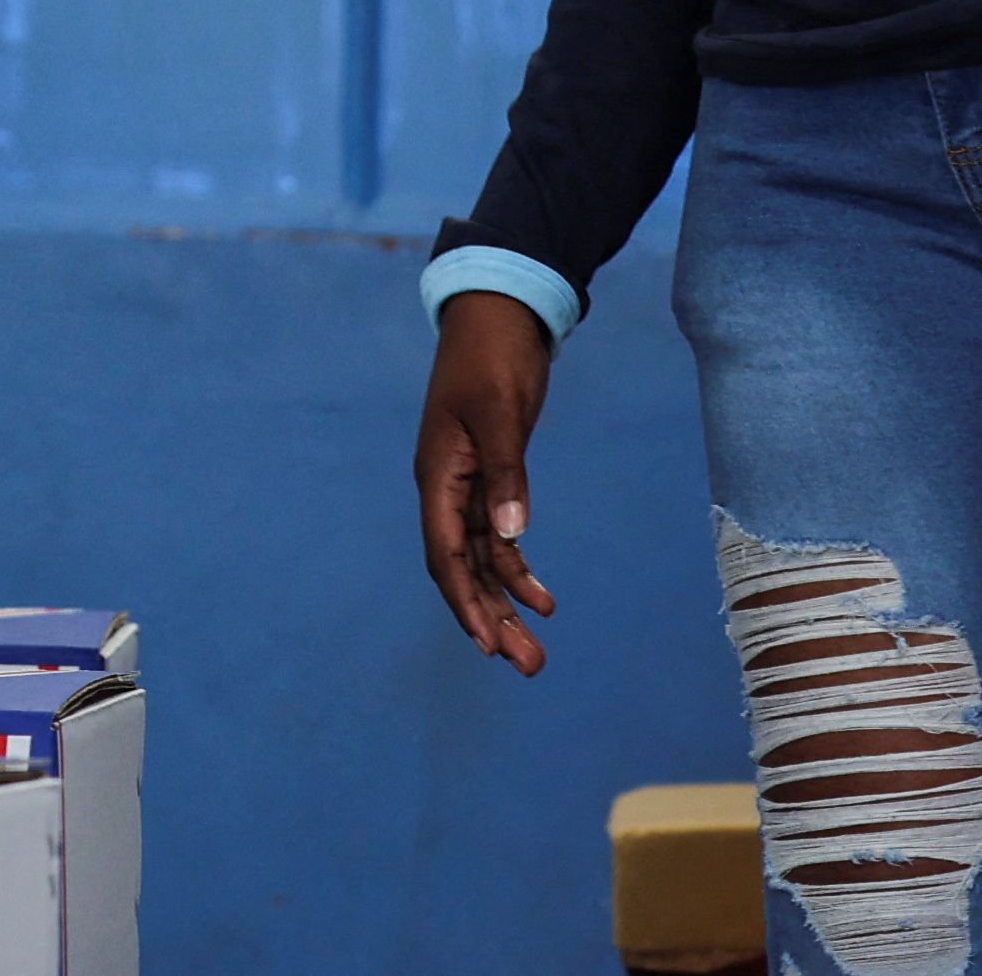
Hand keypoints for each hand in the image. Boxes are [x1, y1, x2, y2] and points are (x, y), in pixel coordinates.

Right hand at [414, 292, 558, 676]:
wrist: (497, 317)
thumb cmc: (493, 358)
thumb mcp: (502, 413)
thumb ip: (506, 474)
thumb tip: (512, 534)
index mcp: (439, 476)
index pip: (446, 554)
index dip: (465, 601)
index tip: (488, 645)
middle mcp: (446, 489)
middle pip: (462, 569)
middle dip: (490, 618)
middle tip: (526, 665)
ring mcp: (466, 486)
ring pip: (481, 561)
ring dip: (506, 603)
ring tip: (537, 649)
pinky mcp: (490, 479)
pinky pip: (497, 538)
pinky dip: (518, 569)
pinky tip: (543, 599)